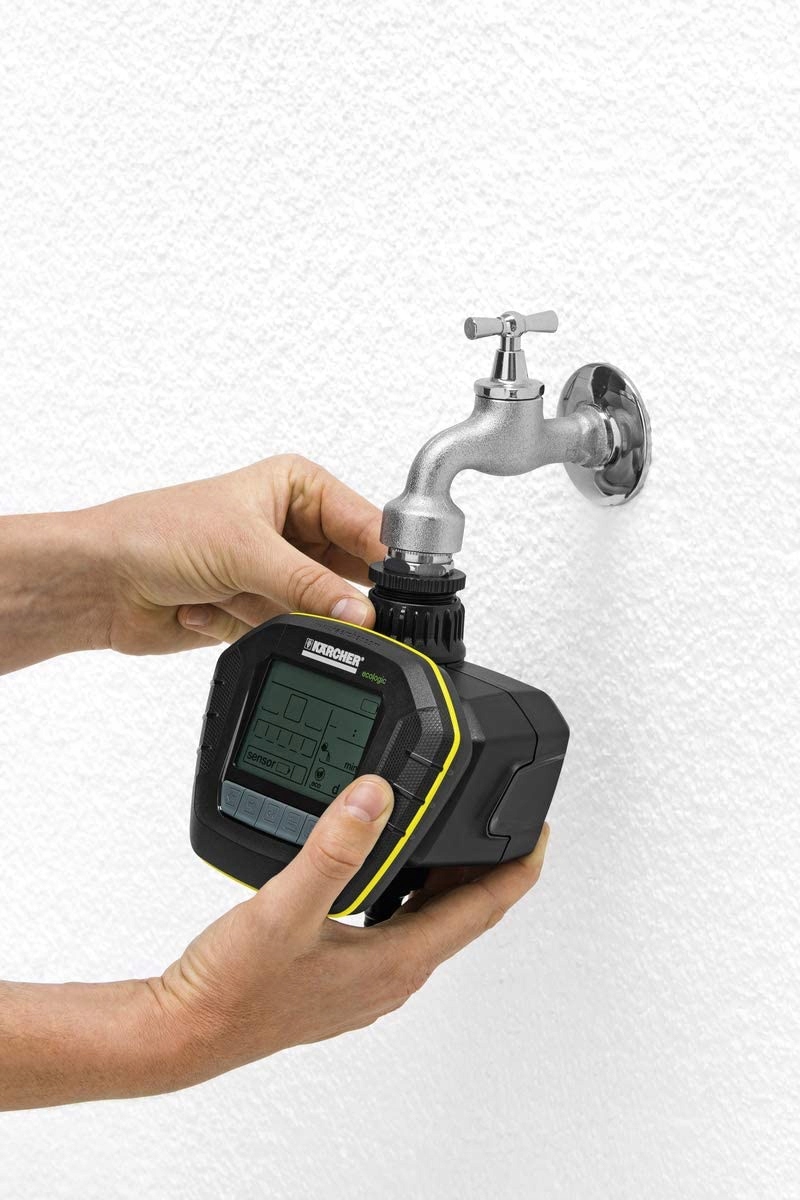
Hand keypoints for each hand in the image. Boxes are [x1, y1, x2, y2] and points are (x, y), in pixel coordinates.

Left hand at [92, 454, 384, 654]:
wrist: (101, 581)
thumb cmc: (157, 533)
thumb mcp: (245, 550)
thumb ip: (309, 585)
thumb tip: (361, 612)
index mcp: (299, 488)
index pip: (364, 523)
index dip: (384, 557)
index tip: (400, 591)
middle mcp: (293, 527)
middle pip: (347, 574)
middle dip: (321, 595)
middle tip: (308, 603)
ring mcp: (276, 572)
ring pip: (316, 610)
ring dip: (270, 610)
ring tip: (225, 592)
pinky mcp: (259, 610)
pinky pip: (285, 632)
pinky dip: (246, 624)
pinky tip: (206, 605)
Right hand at [150, 777, 549, 1088]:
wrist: (185, 1031)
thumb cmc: (234, 988)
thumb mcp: (285, 907)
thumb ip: (334, 849)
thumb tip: (374, 796)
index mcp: (397, 961)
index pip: (485, 909)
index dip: (520, 866)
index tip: (539, 828)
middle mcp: (392, 976)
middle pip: (462, 913)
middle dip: (484, 865)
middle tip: (492, 816)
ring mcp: (368, 981)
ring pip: (428, 921)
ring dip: (444, 879)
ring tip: (443, 834)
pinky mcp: (342, 978)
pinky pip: (395, 929)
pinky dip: (405, 894)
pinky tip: (382, 875)